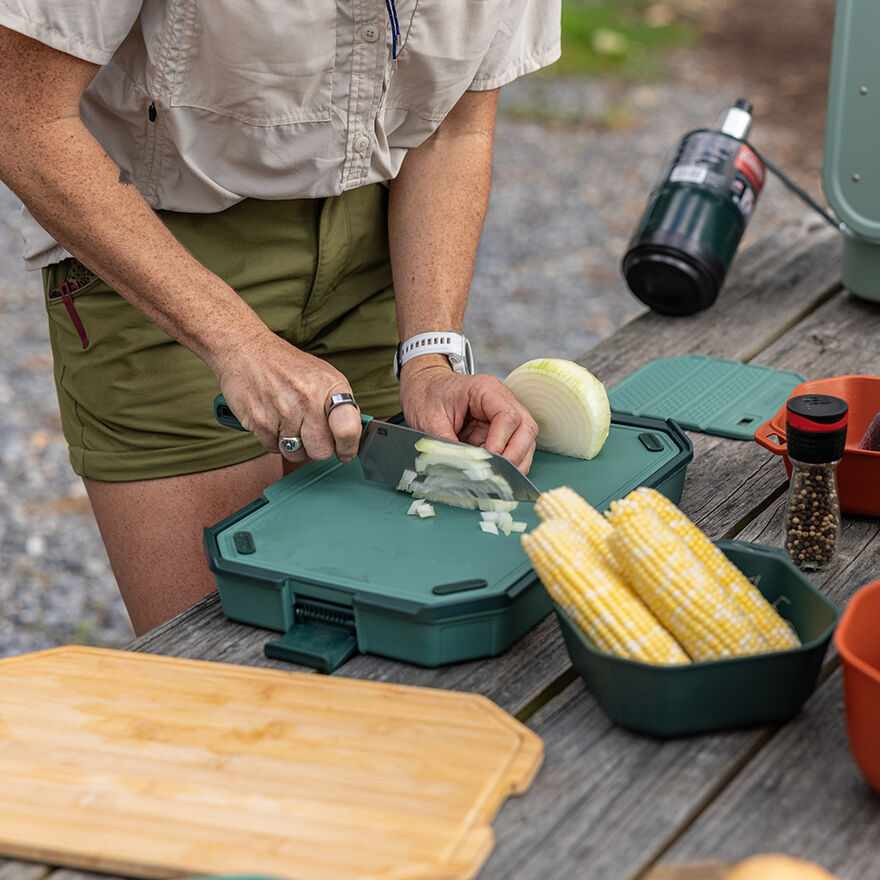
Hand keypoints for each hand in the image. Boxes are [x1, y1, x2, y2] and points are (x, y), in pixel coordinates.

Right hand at [212, 328, 361, 463]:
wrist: (246, 350)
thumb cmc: (287, 365)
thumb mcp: (322, 375)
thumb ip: (339, 405)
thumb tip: (352, 434)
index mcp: (329, 387)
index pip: (347, 429)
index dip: (348, 447)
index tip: (346, 451)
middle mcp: (308, 400)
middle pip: (321, 451)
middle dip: (318, 448)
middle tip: (311, 434)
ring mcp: (283, 412)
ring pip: (296, 454)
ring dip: (294, 446)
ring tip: (289, 422)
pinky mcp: (260, 422)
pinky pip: (273, 449)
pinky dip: (274, 440)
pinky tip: (273, 419)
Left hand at [398, 360, 538, 472]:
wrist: (424, 388)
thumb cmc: (427, 396)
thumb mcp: (429, 419)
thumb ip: (445, 443)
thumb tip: (459, 468)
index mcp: (486, 390)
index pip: (507, 416)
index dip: (501, 441)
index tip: (489, 458)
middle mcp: (502, 401)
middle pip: (526, 428)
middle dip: (516, 454)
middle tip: (499, 473)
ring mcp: (504, 417)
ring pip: (525, 441)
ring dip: (515, 462)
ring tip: (498, 478)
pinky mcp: (499, 432)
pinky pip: (513, 449)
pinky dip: (508, 464)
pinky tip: (495, 474)